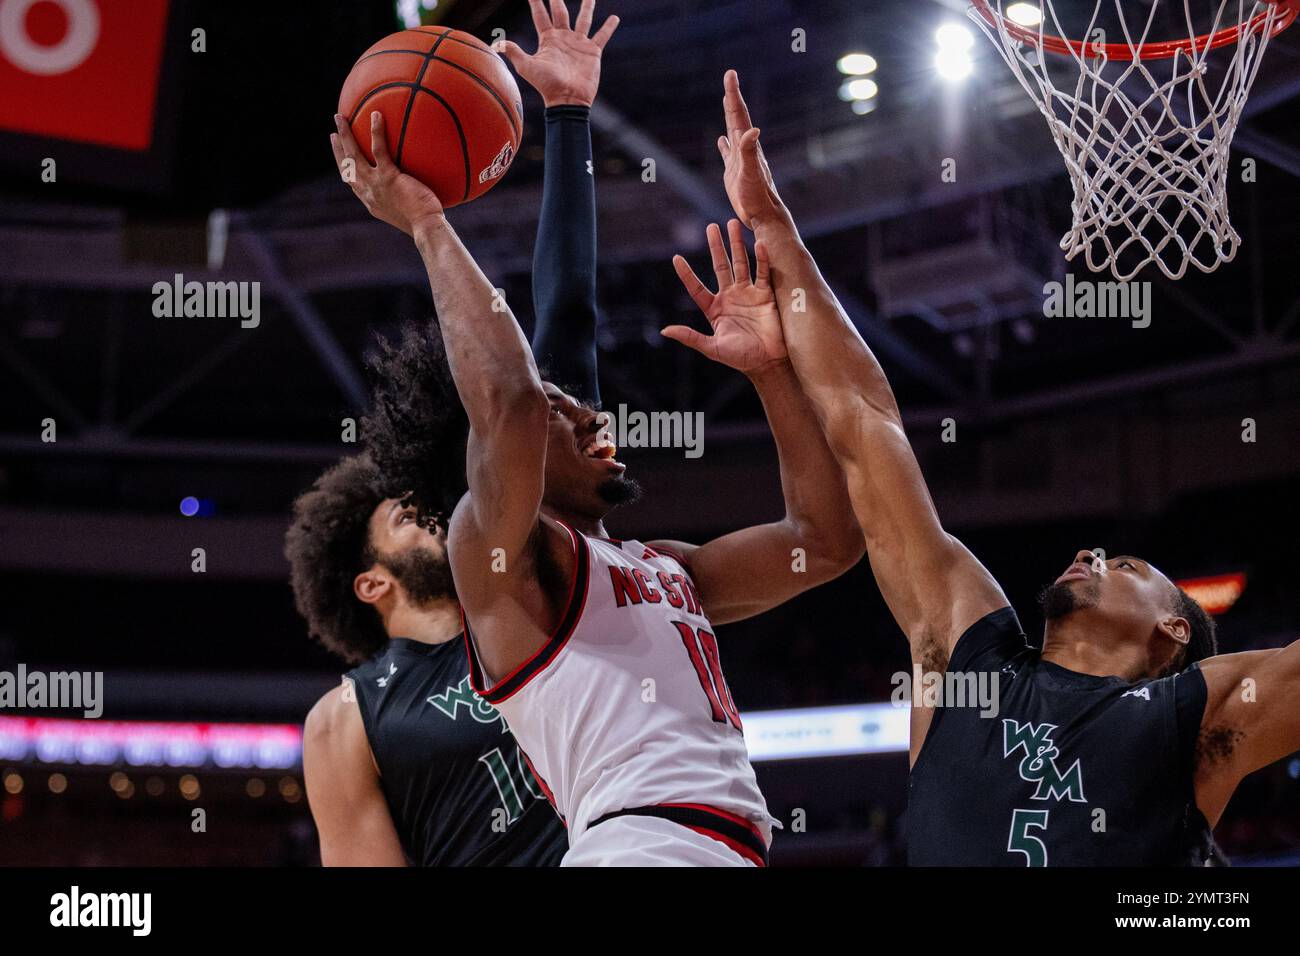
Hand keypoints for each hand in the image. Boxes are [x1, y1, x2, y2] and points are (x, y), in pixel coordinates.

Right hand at [330, 111, 444, 236]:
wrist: (426, 227)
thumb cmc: (426, 223)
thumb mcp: (409, 212)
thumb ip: (407, 197)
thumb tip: (419, 187)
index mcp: (371, 201)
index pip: (352, 182)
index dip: (344, 167)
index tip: (340, 155)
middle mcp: (367, 193)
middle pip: (346, 166)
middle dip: (337, 148)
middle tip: (333, 132)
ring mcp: (375, 184)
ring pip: (353, 155)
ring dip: (345, 135)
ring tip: (340, 117)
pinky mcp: (387, 177)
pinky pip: (379, 149)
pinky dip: (376, 131)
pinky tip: (376, 115)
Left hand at [495, 0, 618, 107]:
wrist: (567, 100)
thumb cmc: (546, 85)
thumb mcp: (527, 67)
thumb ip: (514, 52)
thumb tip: (497, 43)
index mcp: (548, 39)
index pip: (540, 15)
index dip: (536, 1)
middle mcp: (563, 38)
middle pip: (560, 11)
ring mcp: (579, 44)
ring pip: (584, 19)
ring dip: (587, 6)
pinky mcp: (592, 52)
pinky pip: (602, 36)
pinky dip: (608, 27)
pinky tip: (615, 18)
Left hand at [663, 220, 786, 374]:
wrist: (768, 362)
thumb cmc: (740, 358)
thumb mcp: (712, 348)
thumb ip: (690, 337)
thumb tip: (665, 330)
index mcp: (714, 309)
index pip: (696, 287)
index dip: (686, 274)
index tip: (676, 258)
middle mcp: (730, 297)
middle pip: (721, 266)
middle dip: (716, 246)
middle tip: (711, 227)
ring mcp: (748, 293)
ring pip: (741, 263)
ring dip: (737, 244)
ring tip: (733, 223)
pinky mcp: (766, 295)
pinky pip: (763, 273)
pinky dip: (761, 259)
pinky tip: (758, 243)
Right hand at [718, 70, 783, 227]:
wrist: (763, 214)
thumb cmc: (757, 197)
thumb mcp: (751, 173)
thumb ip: (750, 151)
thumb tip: (753, 130)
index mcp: (747, 145)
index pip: (738, 114)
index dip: (733, 94)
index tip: (730, 74)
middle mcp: (745, 148)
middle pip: (736, 117)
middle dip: (732, 96)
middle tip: (729, 77)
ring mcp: (739, 160)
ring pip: (733, 131)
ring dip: (730, 115)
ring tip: (727, 100)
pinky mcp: (735, 173)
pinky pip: (728, 153)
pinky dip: (724, 144)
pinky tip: (721, 140)